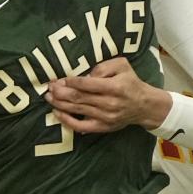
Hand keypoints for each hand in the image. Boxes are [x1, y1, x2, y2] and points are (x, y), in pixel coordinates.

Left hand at [45, 57, 170, 132]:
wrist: (144, 105)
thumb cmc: (130, 82)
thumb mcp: (122, 65)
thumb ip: (104, 67)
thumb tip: (86, 76)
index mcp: (114, 87)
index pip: (87, 84)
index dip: (71, 81)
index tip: (60, 79)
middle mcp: (109, 103)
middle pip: (79, 97)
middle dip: (61, 92)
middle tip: (49, 87)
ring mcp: (104, 117)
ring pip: (77, 110)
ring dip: (60, 103)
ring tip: (48, 97)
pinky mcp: (102, 127)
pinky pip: (81, 126)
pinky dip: (67, 121)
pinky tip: (57, 113)